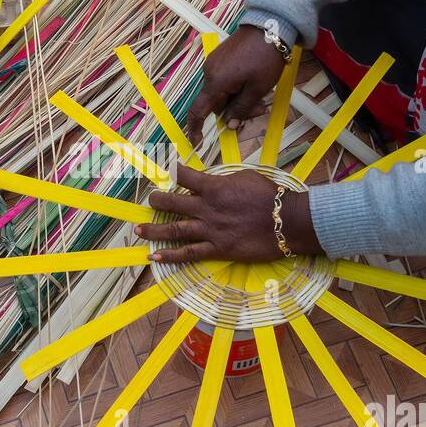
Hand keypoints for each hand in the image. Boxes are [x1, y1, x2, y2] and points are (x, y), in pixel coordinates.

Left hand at [136, 165, 321, 264]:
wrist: (287, 221)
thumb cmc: (270, 196)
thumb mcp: (246, 177)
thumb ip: (225, 179)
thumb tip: (213, 179)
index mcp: (214, 187)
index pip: (185, 176)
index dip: (172, 171)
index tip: (165, 170)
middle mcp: (207, 208)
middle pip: (172, 204)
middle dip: (156, 202)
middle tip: (148, 202)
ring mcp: (210, 230)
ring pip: (175, 230)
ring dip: (154, 231)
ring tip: (138, 231)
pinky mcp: (218, 249)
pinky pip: (189, 254)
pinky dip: (170, 256)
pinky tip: (154, 257)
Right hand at [186, 27, 285, 142]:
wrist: (269, 26)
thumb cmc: (265, 58)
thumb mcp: (257, 89)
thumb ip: (241, 109)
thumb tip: (229, 125)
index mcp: (216, 82)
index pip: (198, 111)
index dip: (195, 129)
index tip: (198, 142)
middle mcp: (210, 73)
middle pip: (216, 103)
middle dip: (234, 111)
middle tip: (259, 110)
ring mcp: (214, 63)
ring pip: (222, 92)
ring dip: (238, 99)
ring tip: (261, 96)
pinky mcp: (221, 57)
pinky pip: (225, 80)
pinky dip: (237, 87)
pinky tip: (253, 83)